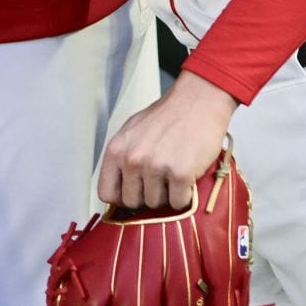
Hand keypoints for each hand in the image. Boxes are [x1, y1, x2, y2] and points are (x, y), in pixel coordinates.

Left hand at [98, 72, 237, 209]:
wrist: (199, 101)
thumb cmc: (168, 115)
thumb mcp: (132, 131)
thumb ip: (122, 158)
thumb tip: (119, 187)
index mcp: (116, 149)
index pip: (106, 192)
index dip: (121, 197)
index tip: (133, 194)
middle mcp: (132, 159)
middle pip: (132, 202)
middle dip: (147, 195)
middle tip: (161, 179)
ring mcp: (156, 167)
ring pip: (156, 204)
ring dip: (167, 194)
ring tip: (175, 172)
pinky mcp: (181, 174)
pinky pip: (179, 203)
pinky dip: (186, 195)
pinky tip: (187, 176)